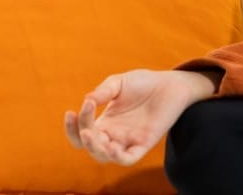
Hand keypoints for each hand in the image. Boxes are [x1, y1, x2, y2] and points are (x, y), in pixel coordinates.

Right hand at [63, 69, 216, 165]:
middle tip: (86, 125)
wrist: (170, 83)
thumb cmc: (144, 83)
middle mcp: (113, 134)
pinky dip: (118, 157)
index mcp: (104, 122)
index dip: (72, 127)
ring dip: (96, 149)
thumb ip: (103, 91)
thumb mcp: (119, 83)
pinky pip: (128, 159)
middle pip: (89, 147)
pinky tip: (112, 146)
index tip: (72, 111)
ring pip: (105, 156)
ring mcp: (128, 140)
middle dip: (83, 138)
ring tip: (92, 133)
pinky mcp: (144, 143)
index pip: (81, 132)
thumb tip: (86, 101)